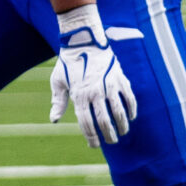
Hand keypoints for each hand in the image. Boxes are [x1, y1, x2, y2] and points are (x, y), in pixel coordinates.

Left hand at [48, 11, 136, 146]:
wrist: (84, 41)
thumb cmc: (68, 63)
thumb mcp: (57, 81)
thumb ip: (58, 102)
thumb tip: (54, 120)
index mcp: (79, 95)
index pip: (86, 122)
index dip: (91, 137)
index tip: (94, 145)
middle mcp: (94, 92)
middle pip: (103, 120)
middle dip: (108, 135)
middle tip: (111, 142)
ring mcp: (109, 86)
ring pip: (118, 112)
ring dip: (121, 125)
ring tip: (122, 133)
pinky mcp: (119, 79)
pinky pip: (129, 98)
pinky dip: (131, 110)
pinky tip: (131, 118)